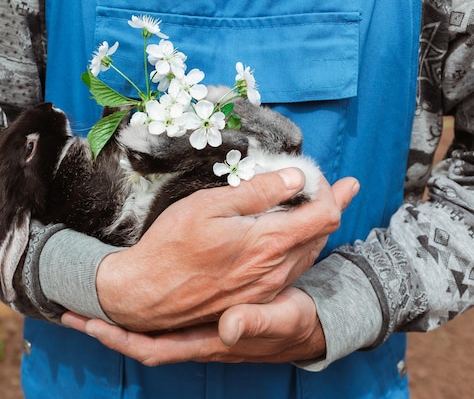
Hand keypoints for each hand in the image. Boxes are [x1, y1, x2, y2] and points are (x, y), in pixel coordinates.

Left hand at [61, 286, 324, 365]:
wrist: (309, 324)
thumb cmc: (294, 323)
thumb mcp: (281, 319)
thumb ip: (258, 322)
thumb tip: (229, 328)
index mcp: (208, 343)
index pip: (153, 347)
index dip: (120, 339)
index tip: (88, 325)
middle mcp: (196, 339)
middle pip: (140, 340)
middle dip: (106, 328)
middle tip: (72, 310)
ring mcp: (198, 328)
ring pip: (149, 327)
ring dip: (120, 316)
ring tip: (90, 300)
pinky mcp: (204, 316)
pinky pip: (164, 316)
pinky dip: (142, 308)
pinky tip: (131, 294)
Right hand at [95, 169, 357, 330]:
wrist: (146, 295)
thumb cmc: (171, 246)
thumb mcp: (209, 206)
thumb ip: (257, 192)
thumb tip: (295, 178)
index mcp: (269, 243)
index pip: (325, 214)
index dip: (327, 190)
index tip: (313, 174)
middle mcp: (276, 270)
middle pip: (323, 234)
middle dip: (326, 204)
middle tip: (325, 184)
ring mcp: (268, 288)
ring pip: (308, 253)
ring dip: (313, 226)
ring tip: (312, 205)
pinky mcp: (256, 298)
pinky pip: (291, 269)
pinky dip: (297, 246)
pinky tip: (285, 236)